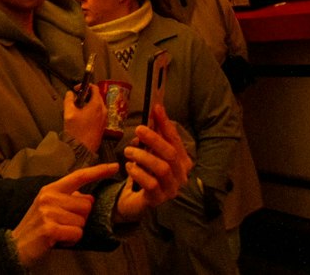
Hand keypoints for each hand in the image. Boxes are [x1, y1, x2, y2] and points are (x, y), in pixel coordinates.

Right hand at [12, 165, 111, 265]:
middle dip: (81, 218)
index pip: (78, 176)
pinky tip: (59, 239)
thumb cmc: (38, 227)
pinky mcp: (50, 228)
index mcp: (50, 189)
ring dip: (75, 230)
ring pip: (83, 221)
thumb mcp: (50, 208)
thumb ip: (68, 199)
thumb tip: (89, 197)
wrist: (16, 245)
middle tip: (63, 224)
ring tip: (59, 232)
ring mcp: (48, 212)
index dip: (98, 172)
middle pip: (86, 205)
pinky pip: (77, 233)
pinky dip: (72, 240)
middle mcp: (48, 197)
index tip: (114, 166)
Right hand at [62, 88, 105, 157]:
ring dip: (89, 103)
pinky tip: (83, 116)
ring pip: (98, 105)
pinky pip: (99, 113)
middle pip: (97, 96)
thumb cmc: (76, 130)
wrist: (83, 147)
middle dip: (86, 94)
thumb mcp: (69, 112)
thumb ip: (69, 100)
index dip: (85, 86)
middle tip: (76, 98)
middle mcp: (103, 110)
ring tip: (78, 107)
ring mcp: (104, 118)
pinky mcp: (103, 125)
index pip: (94, 88)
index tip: (76, 89)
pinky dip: (92, 110)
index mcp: (96, 105)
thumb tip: (70, 93)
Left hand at [114, 104, 192, 222]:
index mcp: (181, 161)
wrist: (137, 200)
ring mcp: (171, 188)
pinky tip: (129, 167)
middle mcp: (180, 175)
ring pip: (162, 168)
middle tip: (138, 129)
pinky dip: (138, 172)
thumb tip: (154, 111)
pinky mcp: (159, 199)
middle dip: (155, 139)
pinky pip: (151, 184)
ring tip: (128, 150)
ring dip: (143, 156)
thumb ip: (154, 137)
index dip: (166, 124)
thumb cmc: (146, 172)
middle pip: (171, 154)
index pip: (175, 140)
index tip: (156, 109)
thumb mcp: (150, 153)